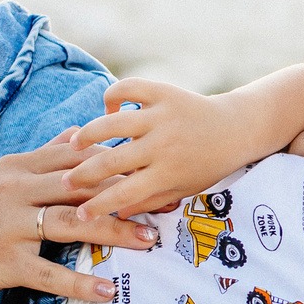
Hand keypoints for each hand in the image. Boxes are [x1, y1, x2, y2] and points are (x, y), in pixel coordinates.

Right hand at [0, 133, 158, 303]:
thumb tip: (76, 134)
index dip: (116, 159)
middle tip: (167, 200)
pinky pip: (49, 274)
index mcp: (12, 168)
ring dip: (115, 232)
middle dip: (127, 192)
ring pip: (72, 224)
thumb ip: (37, 158)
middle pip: (81, 186)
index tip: (154, 163)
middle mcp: (10, 191)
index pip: (73, 157)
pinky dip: (80, 284)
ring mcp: (5, 227)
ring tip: (149, 241)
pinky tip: (108, 292)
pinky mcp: (0, 263)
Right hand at [66, 78, 258, 221]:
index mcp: (168, 173)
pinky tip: (108, 109)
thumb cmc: (208, 166)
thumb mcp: (183, 190)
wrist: (237, 129)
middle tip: (66, 181)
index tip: (78, 214)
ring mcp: (162, 116)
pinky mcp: (164, 92)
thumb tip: (116, 214)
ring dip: (88, 134)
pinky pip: (128, 88)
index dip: (97, 207)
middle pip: (111, 161)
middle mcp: (163, 144)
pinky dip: (112, 96)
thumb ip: (150, 201)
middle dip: (82, 174)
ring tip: (74, 144)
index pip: (123, 193)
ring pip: (112, 124)